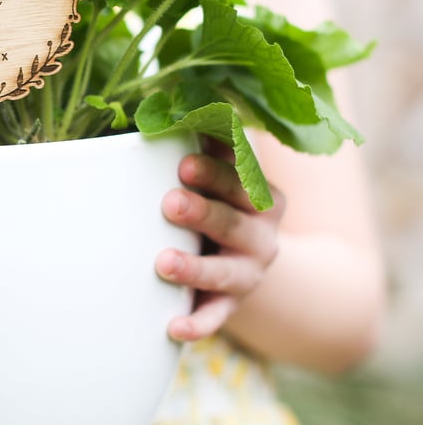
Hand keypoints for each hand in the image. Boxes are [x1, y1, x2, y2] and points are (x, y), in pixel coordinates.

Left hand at [156, 143, 285, 341]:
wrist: (246, 257)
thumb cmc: (216, 200)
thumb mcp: (217, 174)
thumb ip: (199, 142)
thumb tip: (163, 96)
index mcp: (258, 191)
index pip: (240, 177)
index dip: (216, 169)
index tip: (184, 163)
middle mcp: (261, 232)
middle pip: (234, 220)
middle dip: (203, 211)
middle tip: (170, 203)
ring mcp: (249, 271)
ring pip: (226, 271)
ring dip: (195, 267)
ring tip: (162, 263)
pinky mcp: (231, 303)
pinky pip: (217, 317)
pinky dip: (198, 325)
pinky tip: (173, 328)